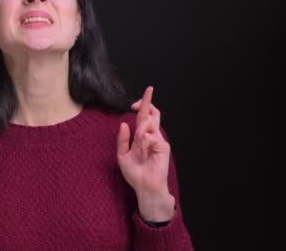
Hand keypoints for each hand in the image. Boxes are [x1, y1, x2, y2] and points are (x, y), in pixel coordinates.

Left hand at [117, 86, 173, 220]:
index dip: (142, 105)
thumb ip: (123, 139)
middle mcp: (152, 136)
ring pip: (148, 124)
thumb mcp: (122, 154)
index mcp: (142, 136)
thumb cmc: (135, 173)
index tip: (135, 102)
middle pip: (153, 114)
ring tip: (138, 146)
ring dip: (140, 129)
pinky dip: (143, 141)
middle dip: (146, 102)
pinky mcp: (163, 147)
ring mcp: (158, 140)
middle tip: (141, 98)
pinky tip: (143, 150)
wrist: (144, 186)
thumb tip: (124, 123)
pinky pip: (150, 137)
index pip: (144, 117)